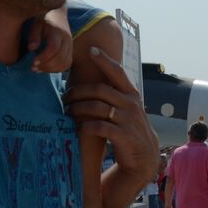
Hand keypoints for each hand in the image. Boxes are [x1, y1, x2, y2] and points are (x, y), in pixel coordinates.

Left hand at [27, 15, 72, 73]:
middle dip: (46, 66)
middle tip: (33, 68)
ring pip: (65, 63)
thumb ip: (34, 35)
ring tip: (39, 69)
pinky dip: (58, 69)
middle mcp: (67, 39)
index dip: (44, 57)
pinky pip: (68, 64)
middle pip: (60, 58)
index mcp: (58, 32)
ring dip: (52, 69)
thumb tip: (31, 48)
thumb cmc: (44, 18)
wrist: (58, 13)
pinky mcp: (71, 50)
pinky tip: (47, 68)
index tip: (33, 63)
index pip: (53, 48)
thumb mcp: (36, 23)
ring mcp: (70, 45)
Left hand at [64, 47, 158, 178]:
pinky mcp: (123, 136)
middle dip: (78, 91)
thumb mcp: (127, 109)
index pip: (118, 72)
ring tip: (67, 112)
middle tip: (64, 97)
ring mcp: (128, 120)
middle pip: (99, 89)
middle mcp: (131, 104)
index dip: (104, 60)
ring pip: (96, 107)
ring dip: (77, 108)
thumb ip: (115, 95)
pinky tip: (77, 128)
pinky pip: (98, 126)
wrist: (143, 158)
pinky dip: (84, 126)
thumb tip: (93, 82)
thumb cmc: (129, 129)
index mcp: (131, 95)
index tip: (90, 49)